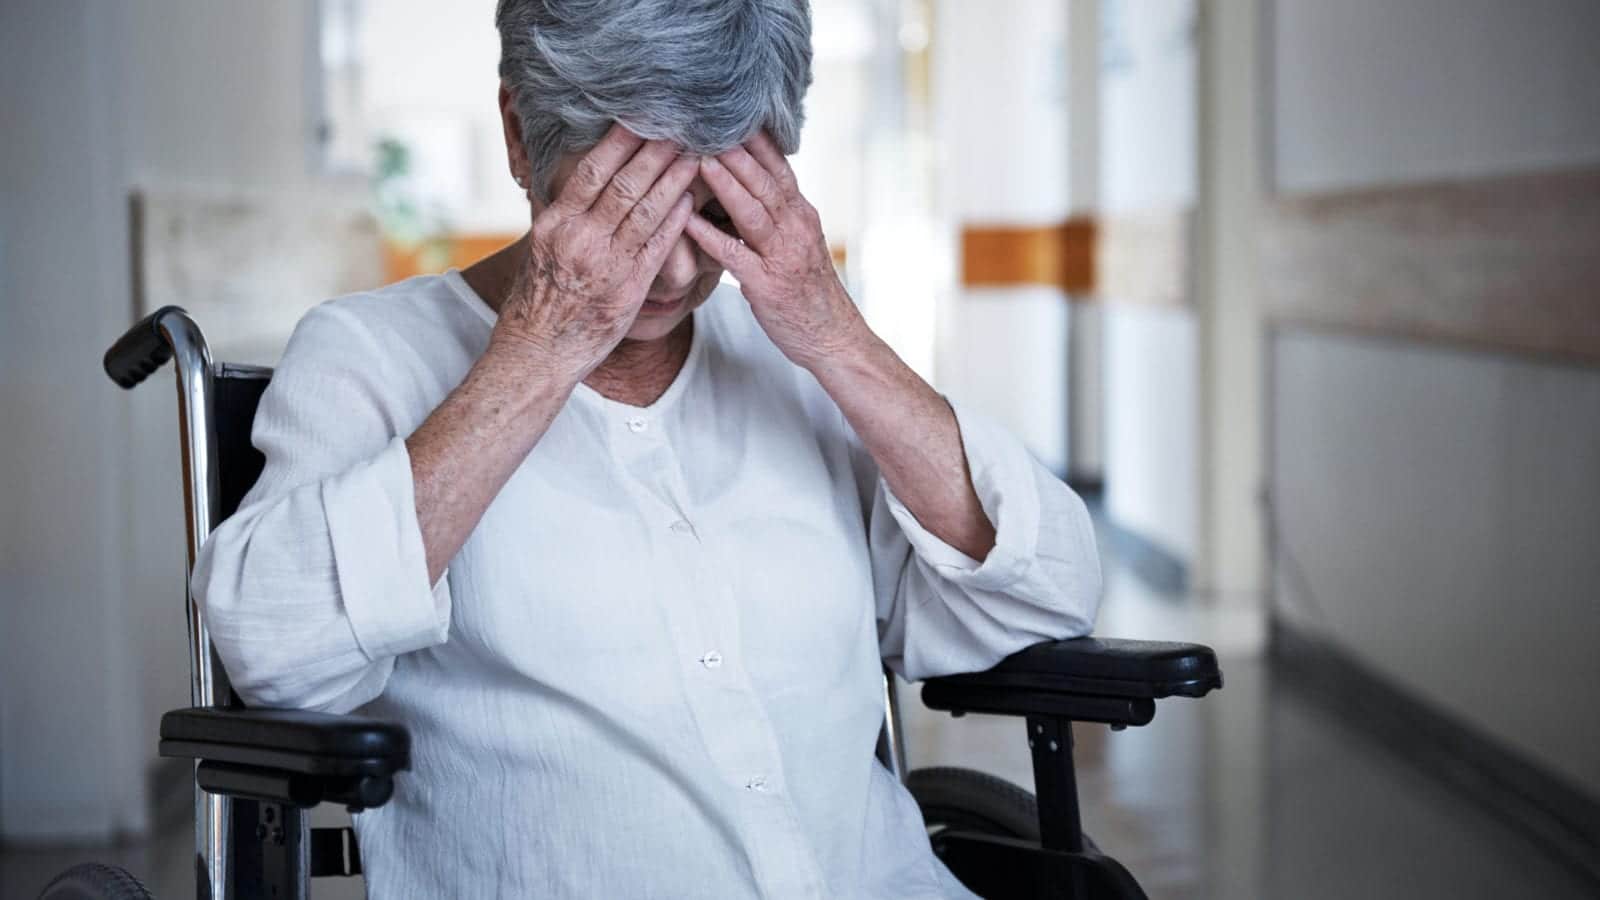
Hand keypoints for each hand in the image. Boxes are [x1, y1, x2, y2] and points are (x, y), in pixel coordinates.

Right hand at [492, 125, 697, 380]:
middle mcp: (579, 238)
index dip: (618, 142)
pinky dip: (675, 221)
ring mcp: (605, 263)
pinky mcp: (627, 289)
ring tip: (695, 155)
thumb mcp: (542, 249)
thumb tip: (582, 186)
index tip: (639, 118)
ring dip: (674, 179)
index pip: (591, 171)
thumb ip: (565, 217)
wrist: (536, 351)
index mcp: (555, 223)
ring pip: (645, 210)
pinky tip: (692, 201)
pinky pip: (657, 247)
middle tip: (680, 125)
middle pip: (623, 183)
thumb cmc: (538, 299)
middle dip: (655, 152)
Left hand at [686, 132, 867, 370]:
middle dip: (737, 151)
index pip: (779, 168)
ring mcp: (783, 256)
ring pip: (753, 211)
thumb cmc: (809, 293)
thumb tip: (751, 185)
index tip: (730, 113)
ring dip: (726, 183)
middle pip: (765, 181)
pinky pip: (735, 256)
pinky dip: (710, 236)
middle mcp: (796, 229)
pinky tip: (687, 221)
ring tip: (699, 159)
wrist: (834, 338)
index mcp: (802, 215)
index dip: (755, 141)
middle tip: (708, 122)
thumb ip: (779, 215)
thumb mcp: (799, 244)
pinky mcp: (768, 285)